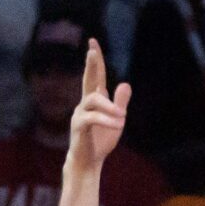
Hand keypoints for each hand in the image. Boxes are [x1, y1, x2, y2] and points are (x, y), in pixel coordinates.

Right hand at [69, 40, 132, 170]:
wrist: (88, 162)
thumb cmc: (100, 141)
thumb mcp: (117, 120)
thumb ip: (120, 103)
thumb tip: (125, 84)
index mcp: (95, 100)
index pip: (95, 76)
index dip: (95, 60)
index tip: (93, 43)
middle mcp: (85, 103)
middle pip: (88, 79)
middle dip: (91, 64)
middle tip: (92, 50)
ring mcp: (80, 113)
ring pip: (94, 100)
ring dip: (110, 106)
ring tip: (122, 117)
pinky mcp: (79, 126)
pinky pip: (92, 117)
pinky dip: (106, 119)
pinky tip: (117, 124)